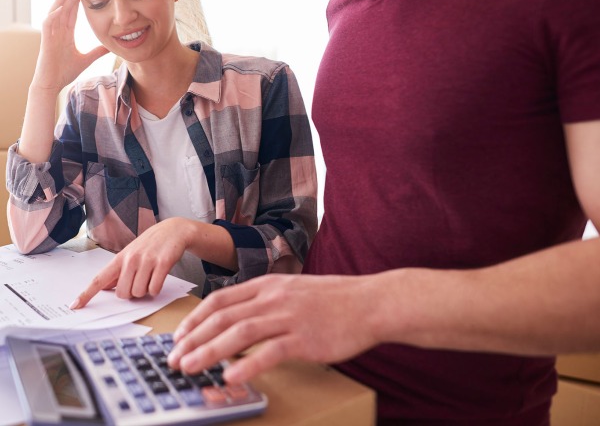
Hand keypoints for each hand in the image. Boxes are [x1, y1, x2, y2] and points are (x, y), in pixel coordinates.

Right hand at [32, 0, 108, 92]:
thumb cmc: (65, 72)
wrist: (52, 84)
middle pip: (65, 10)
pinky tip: (60, 7)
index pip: (72, 15)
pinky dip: (54, 15)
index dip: (77, 3)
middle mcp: (57, 32)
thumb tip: (111, 48)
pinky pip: (48, 24)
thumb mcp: (86, 60)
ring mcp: (51, 35)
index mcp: (66, 35)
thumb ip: (97, 52)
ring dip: (61, 1)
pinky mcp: (46, 41)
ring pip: (55, 13)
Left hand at [70, 218, 190, 308]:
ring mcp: (147, 260)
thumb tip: (106, 286)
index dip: (86, 294)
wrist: (174, 229)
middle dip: (132, 293)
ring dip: (145, 291)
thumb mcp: (132, 252)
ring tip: (151, 277)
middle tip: (140, 281)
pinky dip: (156, 289)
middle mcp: (131, 259)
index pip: (99, 279)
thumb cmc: (152, 243)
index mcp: (121, 257)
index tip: (75, 306)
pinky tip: (159, 277)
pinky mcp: (162, 263)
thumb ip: (119, 270)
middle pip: (122, 293)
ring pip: (139, 293)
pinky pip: (154, 289)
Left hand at [167, 273, 381, 382]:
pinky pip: (271, 352)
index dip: (195, 318)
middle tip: (175, 358)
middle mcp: (274, 298)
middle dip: (194, 338)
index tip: (179, 336)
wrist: (368, 302)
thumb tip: (236, 321)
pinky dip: (248, 365)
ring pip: (240, 332)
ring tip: (190, 367)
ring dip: (210, 351)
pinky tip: (231, 378)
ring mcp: (289, 317)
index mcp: (268, 285)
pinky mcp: (305, 338)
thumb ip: (265, 301)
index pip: (220, 300)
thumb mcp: (292, 290)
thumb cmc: (331, 299)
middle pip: (223, 316)